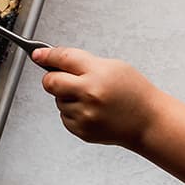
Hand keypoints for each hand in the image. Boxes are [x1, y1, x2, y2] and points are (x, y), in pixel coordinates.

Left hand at [31, 46, 160, 148]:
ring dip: (67, 97)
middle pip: (50, 82)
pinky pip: (64, 116)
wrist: (148, 122)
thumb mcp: (112, 66)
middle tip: (63, 78)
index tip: (37, 54)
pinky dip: (73, 112)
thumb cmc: (134, 93)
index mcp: (97, 74)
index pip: (62, 58)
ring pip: (57, 100)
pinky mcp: (82, 130)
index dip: (46, 55)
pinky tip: (92, 110)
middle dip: (52, 78)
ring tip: (91, 98)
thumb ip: (82, 62)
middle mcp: (89, 94)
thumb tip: (53, 59)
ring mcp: (84, 114)